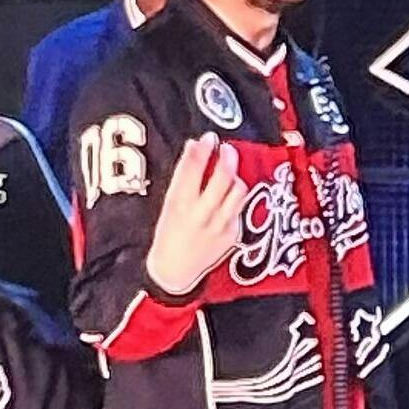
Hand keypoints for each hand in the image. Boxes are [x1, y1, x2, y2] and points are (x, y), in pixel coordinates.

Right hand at [145, 130, 250, 299]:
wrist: (175, 271)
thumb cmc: (169, 233)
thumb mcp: (169, 204)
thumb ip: (184, 179)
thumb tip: (196, 148)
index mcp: (179, 204)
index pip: (193, 168)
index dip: (202, 149)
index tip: (207, 138)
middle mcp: (201, 214)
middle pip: (222, 177)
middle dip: (227, 157)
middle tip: (226, 148)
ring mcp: (220, 225)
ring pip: (238, 190)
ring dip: (235, 176)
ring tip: (229, 172)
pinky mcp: (232, 234)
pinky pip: (239, 208)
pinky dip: (234, 199)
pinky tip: (226, 199)